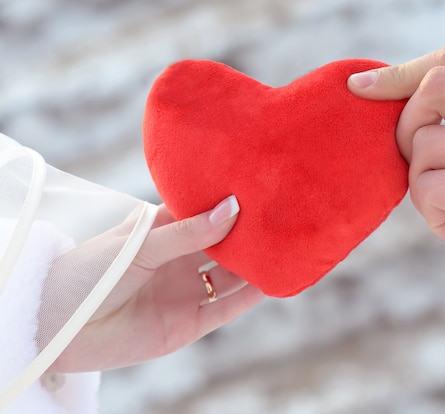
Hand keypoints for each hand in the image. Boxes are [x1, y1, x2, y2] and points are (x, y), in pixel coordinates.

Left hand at [49, 196, 263, 371]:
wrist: (60, 328)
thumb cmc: (89, 274)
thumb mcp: (138, 245)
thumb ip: (186, 232)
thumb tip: (232, 209)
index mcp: (164, 230)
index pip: (205, 211)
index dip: (230, 201)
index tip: (259, 187)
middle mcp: (180, 258)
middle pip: (224, 243)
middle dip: (250, 233)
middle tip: (282, 217)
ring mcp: (186, 290)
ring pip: (231, 275)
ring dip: (256, 264)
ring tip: (286, 247)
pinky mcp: (190, 322)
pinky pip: (228, 307)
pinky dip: (251, 296)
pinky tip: (272, 281)